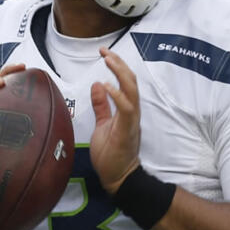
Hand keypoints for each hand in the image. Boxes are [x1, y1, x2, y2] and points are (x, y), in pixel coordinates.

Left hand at [90, 49, 141, 192]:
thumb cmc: (111, 154)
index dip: (117, 66)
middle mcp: (132, 112)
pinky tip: (106, 86)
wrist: (119, 178)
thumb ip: (101, 106)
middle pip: (131, 81)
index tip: (104, 53)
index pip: (126, 82)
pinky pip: (126, 109)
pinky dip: (117, 95)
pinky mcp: (127, 130)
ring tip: (108, 60)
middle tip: (105, 51)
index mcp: (126, 110)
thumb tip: (97, 85)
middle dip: (119, 64)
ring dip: (120, 73)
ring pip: (132, 91)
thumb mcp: (102, 125)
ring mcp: (131, 121)